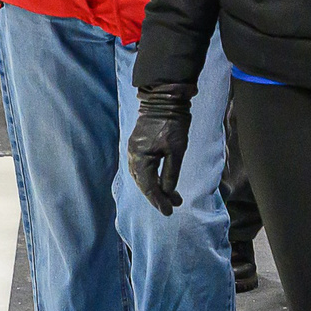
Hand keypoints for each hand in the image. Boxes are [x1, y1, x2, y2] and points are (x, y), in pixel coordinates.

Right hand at [128, 82, 195, 215]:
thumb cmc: (172, 123)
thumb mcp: (176, 150)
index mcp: (140, 158)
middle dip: (158, 196)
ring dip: (156, 188)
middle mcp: (133, 156)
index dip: (159, 201)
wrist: (164, 98)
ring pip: (142, 176)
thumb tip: (167, 191)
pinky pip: (142, 168)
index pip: (149, 186)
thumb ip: (170, 173)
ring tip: (170, 197)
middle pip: (144, 183)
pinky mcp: (139, 145)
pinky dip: (151, 177)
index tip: (169, 212)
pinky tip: (160, 181)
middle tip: (173, 206)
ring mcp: (134, 150)